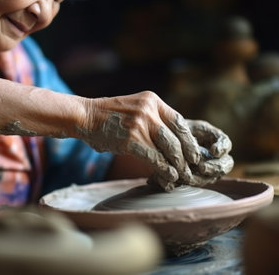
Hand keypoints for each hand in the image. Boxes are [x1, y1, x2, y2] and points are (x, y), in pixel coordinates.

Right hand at [78, 91, 200, 184]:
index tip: (194, 154)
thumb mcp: (135, 109)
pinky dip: (163, 170)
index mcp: (152, 101)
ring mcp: (140, 124)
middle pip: (177, 136)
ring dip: (177, 165)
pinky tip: (167, 177)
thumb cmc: (109, 117)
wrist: (85, 116)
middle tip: (190, 169)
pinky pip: (154, 158)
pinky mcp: (130, 140)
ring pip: (168, 149)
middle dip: (186, 156)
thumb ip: (153, 119)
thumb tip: (174, 142)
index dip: (189, 140)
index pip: (179, 121)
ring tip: (180, 176)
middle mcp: (149, 110)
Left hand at [181, 120, 233, 185]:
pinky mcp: (199, 178)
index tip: (214, 150)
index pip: (226, 143)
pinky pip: (199, 183)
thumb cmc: (175, 131)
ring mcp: (210, 168)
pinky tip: (181, 180)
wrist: (165, 141)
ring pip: (213, 176)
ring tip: (190, 176)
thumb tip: (194, 150)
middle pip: (226, 164)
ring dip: (202, 178)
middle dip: (215, 167)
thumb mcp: (182, 127)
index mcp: (214, 138)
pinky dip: (191, 182)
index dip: (223, 148)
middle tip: (202, 167)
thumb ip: (189, 137)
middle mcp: (216, 155)